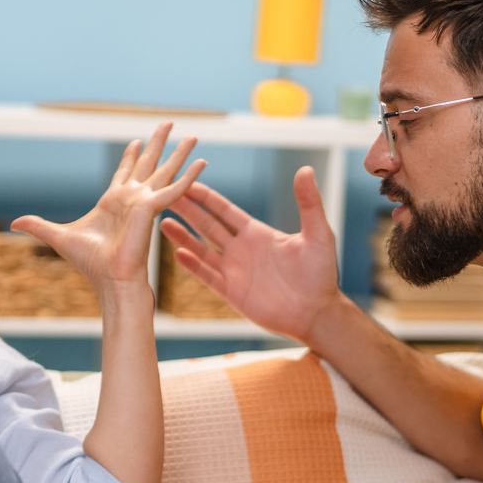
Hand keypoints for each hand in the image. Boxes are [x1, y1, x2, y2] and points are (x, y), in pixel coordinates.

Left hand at [11, 122, 203, 295]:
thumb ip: (38, 225)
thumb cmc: (90, 264)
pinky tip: (203, 161)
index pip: (125, 173)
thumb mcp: (58, 236)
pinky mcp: (153, 208)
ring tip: (194, 135)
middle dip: (158, 143)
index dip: (130, 157)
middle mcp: (133, 199)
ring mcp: (145, 202)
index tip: (136, 141)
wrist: (110, 279)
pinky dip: (190, 175)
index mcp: (114, 202)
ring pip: (165, 170)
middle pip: (148, 164)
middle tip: (168, 123)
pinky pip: (175, 188)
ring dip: (179, 153)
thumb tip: (13, 222)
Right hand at [159, 166, 340, 342]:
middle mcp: (241, 249)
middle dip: (186, 209)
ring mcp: (234, 271)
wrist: (317, 312)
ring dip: (182, 235)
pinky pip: (208, 276)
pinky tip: (178, 252)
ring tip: (161, 221)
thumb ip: (309, 203)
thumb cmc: (321, 273)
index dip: (205, 196)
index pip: (224, 210)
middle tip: (163, 194)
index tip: (186, 181)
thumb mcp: (318, 234)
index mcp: (257, 233)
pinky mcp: (232, 293)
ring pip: (201, 249)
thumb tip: (306, 170)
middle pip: (207, 225)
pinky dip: (193, 265)